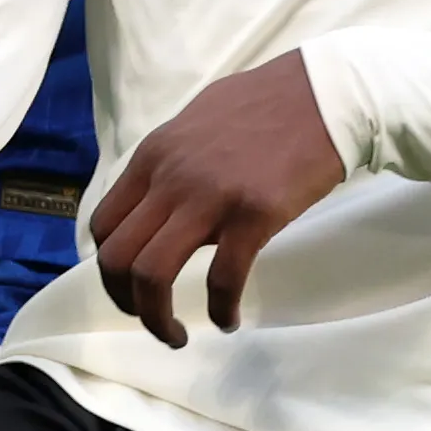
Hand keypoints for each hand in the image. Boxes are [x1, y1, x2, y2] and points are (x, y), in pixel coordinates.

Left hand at [91, 54, 345, 347]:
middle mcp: (170, 177)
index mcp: (153, 156)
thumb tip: (159, 199)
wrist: (326, 94)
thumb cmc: (267, 105)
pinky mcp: (253, 215)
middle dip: (125, 302)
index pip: (104, 224)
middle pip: (117, 258)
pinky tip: (228, 320)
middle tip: (151, 319)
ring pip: (152, 275)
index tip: (130, 287)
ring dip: (158, 318)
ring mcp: (209, 197)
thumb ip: (171, 162)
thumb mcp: (197, 123)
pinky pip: (222, 279)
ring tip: (176, 335)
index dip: (109, 267)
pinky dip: (220, 309)